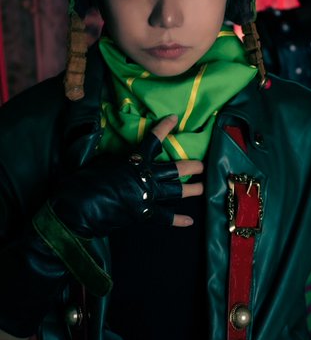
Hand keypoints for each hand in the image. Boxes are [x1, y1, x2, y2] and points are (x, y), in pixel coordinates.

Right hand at [48, 114, 203, 236]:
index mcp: (134, 160)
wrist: (77, 209)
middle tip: (202, 165)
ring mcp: (147, 197)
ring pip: (176, 192)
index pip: (152, 140)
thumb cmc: (84, 181)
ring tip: (204, 188)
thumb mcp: (100, 160)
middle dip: (191, 166)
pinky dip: (177, 220)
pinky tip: (190, 221)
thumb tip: (120, 151)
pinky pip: (165, 218)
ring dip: (192, 190)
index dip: (164, 128)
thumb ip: (116, 156)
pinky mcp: (144, 215)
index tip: (174, 118)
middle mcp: (145, 177)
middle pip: (175, 169)